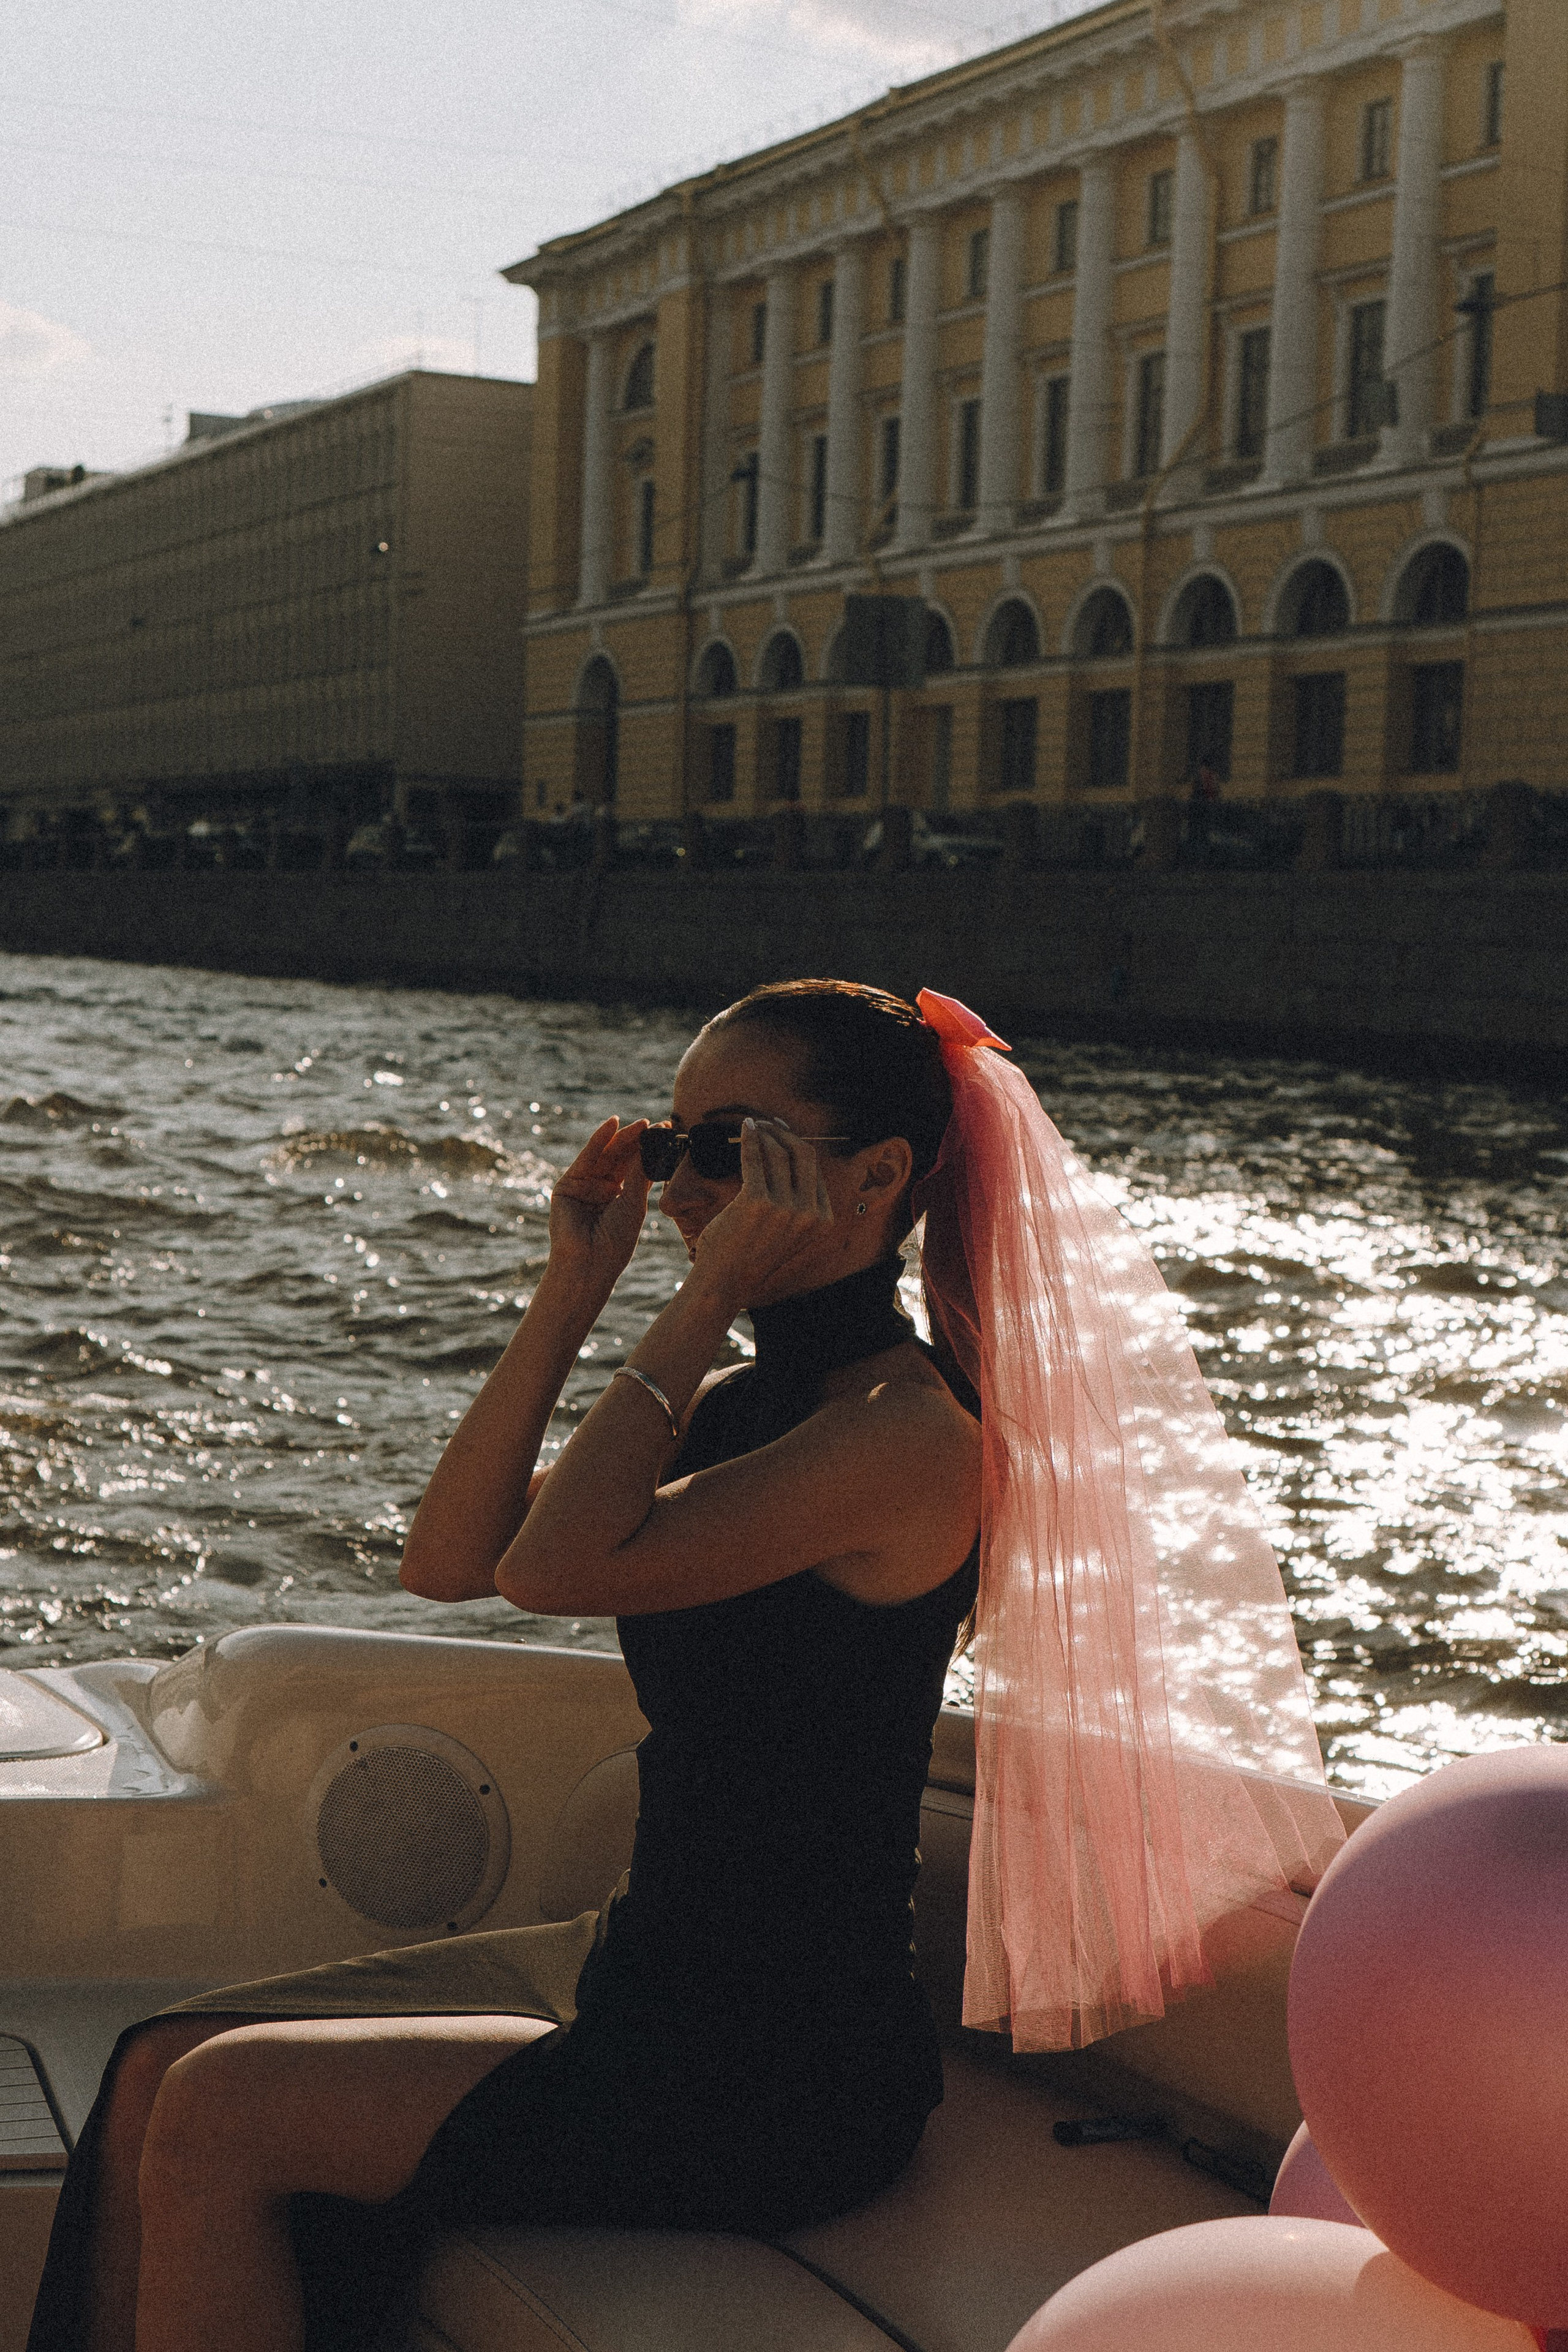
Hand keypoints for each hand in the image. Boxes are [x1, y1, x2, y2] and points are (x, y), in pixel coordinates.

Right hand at [546, 1118, 651, 1298]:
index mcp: (620, 1197)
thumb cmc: (615, 1242)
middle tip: (653, 1124)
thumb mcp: (634, 1204)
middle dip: (636, 1141)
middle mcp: (601, 1189)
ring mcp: (584, 1186)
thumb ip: (640, 1174)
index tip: (665, 1132)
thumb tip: (651, 1145)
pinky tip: (612, 1125)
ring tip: (640, 1123)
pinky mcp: (568, 1185)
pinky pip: (586, 1158)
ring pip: (605, 1156)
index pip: (635, 1167)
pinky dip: (598, 1141)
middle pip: (621, 1159)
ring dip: (621, 1137)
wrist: (590, 1264)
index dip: (648, 1150)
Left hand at [688, 1118, 833, 1307]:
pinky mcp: (757, 1201)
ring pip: (778, 1153)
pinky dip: (749, 1139)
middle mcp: (808, 1213)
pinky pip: (754, 1158)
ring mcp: (784, 1207)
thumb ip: (797, 1204)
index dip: (797, 1145)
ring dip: (765, 1133)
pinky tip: (744, 1129)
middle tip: (769, 1125)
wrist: (725, 1282)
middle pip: (803, 1154)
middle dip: (785, 1133)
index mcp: (822, 1221)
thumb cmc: (750, 1255)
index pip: (815, 1170)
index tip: (783, 1134)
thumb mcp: (787, 1232)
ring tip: (753, 1127)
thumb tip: (790, 1158)